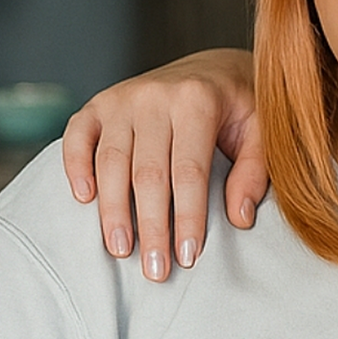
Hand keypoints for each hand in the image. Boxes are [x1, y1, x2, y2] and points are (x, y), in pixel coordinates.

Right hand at [61, 48, 264, 280]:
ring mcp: (123, 97)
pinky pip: (77, 135)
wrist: (213, 68)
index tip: (188, 257)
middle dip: (151, 226)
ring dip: (113, 210)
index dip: (188, 217)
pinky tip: (84, 200)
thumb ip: (254, 172)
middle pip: (148, 173)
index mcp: (198, 100)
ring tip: (120, 250)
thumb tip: (239, 218)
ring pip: (110, 160)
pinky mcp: (99, 103)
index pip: (189, 171)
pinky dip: (75, 166)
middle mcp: (155, 96)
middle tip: (155, 270)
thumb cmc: (240, 108)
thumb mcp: (262, 131)